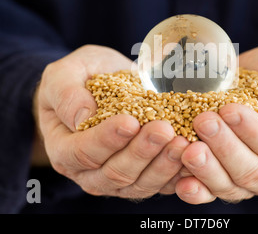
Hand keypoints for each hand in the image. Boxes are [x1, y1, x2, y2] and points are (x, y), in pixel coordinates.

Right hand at [33, 45, 188, 198]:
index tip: (130, 121)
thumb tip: (82, 117)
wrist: (103, 83)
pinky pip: (161, 183)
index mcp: (63, 148)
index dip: (106, 140)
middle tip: (163, 129)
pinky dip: (178, 173)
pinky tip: (194, 155)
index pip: (82, 152)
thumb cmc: (80, 78)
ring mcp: (117, 179)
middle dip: (141, 152)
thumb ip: (66, 93)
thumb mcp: (64, 74)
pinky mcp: (143, 177)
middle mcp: (89, 172)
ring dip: (164, 165)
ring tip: (183, 142)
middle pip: (115, 173)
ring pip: (141, 183)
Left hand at [175, 43, 257, 202]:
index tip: (229, 110)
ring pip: (231, 186)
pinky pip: (212, 192)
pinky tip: (181, 181)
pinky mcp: (227, 179)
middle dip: (225, 148)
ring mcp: (251, 181)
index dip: (253, 133)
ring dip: (207, 170)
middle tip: (203, 122)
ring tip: (187, 149)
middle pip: (252, 172)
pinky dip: (196, 190)